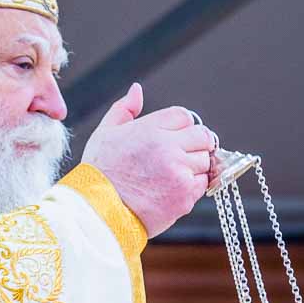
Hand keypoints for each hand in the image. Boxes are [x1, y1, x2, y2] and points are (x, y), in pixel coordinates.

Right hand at [81, 84, 214, 236]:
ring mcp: (179, 173)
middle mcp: (168, 148)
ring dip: (194, 167)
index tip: (175, 138)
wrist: (98, 212)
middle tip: (181, 156)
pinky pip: (202, 185)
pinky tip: (173, 190)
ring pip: (205, 161)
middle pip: (203, 137)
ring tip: (172, 175)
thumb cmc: (99, 174)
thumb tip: (136, 90)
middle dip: (195, 144)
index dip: (182, 127)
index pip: (185, 116)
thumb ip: (124, 109)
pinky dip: (192, 187)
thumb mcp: (105, 133)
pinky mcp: (184, 197)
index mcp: (151, 129)